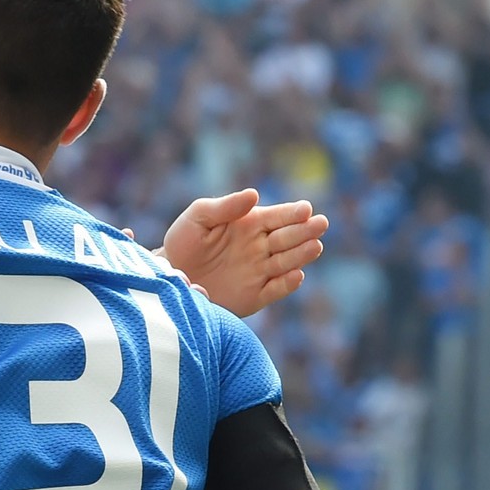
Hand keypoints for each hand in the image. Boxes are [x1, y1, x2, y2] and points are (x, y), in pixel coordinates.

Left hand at [160, 189, 327, 316]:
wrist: (170, 277)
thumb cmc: (183, 242)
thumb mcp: (199, 218)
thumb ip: (225, 207)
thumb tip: (254, 194)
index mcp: (250, 224)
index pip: (278, 216)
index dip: (293, 213)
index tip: (305, 209)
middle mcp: (261, 247)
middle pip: (289, 238)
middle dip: (306, 231)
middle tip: (320, 224)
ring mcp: (260, 272)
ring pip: (287, 262)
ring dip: (302, 255)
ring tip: (315, 246)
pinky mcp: (255, 296)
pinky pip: (275, 290)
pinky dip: (287, 284)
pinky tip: (296, 275)